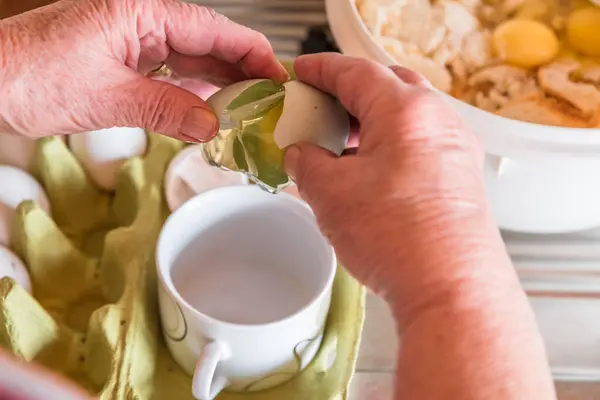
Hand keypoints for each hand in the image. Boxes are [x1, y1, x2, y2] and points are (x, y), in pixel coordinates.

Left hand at [0, 0, 288, 141]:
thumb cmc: (27, 74)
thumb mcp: (106, 97)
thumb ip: (166, 110)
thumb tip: (211, 124)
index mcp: (141, 12)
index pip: (215, 28)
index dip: (252, 54)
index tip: (278, 78)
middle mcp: (142, 21)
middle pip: (210, 42)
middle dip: (243, 72)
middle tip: (270, 102)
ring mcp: (134, 41)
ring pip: (194, 60)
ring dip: (221, 85)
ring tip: (249, 110)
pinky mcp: (126, 62)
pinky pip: (173, 75)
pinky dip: (194, 93)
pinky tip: (210, 110)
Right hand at [285, 53, 498, 309]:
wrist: (450, 288)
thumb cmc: (397, 237)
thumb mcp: (329, 193)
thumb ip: (307, 162)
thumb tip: (302, 155)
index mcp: (404, 110)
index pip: (356, 72)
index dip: (321, 69)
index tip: (302, 71)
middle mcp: (438, 120)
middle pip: (388, 87)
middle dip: (349, 93)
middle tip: (320, 107)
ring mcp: (456, 148)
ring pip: (406, 117)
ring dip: (371, 123)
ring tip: (340, 144)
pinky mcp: (461, 176)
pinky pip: (420, 144)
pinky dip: (391, 146)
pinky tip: (368, 172)